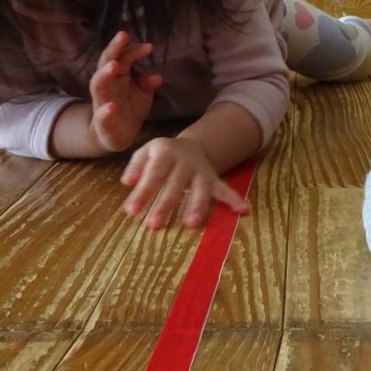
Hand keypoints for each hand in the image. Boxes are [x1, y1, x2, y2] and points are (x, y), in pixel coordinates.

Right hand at [90, 31, 163, 151]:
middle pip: (106, 62)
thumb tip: (157, 76)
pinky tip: (110, 107)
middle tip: (122, 36)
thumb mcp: (143, 93)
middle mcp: (107, 85)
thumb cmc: (130, 106)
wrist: (117, 134)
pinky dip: (104, 112)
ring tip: (114, 66)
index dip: (133, 49)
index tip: (149, 46)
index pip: (122, 56)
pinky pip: (101, 116)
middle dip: (113, 49)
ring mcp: (102, 102)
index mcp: (117, 75)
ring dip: (104, 74)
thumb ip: (147, 82)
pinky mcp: (102, 123)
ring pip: (98, 85)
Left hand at [121, 136, 248, 228]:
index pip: (154, 174)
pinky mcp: (213, 179)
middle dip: (166, 204)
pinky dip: (233, 199)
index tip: (131, 211)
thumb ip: (136, 165)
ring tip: (192, 224)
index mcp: (166, 152)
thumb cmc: (162, 154)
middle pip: (176, 184)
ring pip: (201, 188)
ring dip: (197, 205)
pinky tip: (243, 210)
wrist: (190, 145)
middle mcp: (186, 160)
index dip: (143, 192)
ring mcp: (201, 170)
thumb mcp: (146, 152)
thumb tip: (128, 181)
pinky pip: (224, 189)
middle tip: (154, 224)